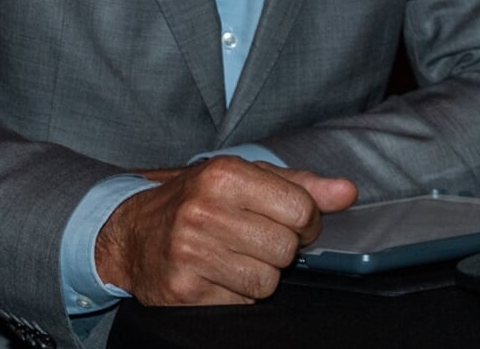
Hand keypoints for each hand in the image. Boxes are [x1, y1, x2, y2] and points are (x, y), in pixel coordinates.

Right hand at [94, 156, 357, 304]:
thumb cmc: (197, 202)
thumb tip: (348, 193)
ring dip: (258, 276)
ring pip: (267, 282)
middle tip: (256, 242)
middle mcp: (204, 211)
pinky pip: (242, 304)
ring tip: (233, 259)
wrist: (131, 235)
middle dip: (280, 251)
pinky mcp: (183, 290)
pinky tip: (216, 277)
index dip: (307, 223)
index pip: (301, 209)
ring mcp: (190, 253)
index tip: (292, 224)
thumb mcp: (245, 179)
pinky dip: (236, 295)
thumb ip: (300, 185)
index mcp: (224, 175)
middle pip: (286, 249)